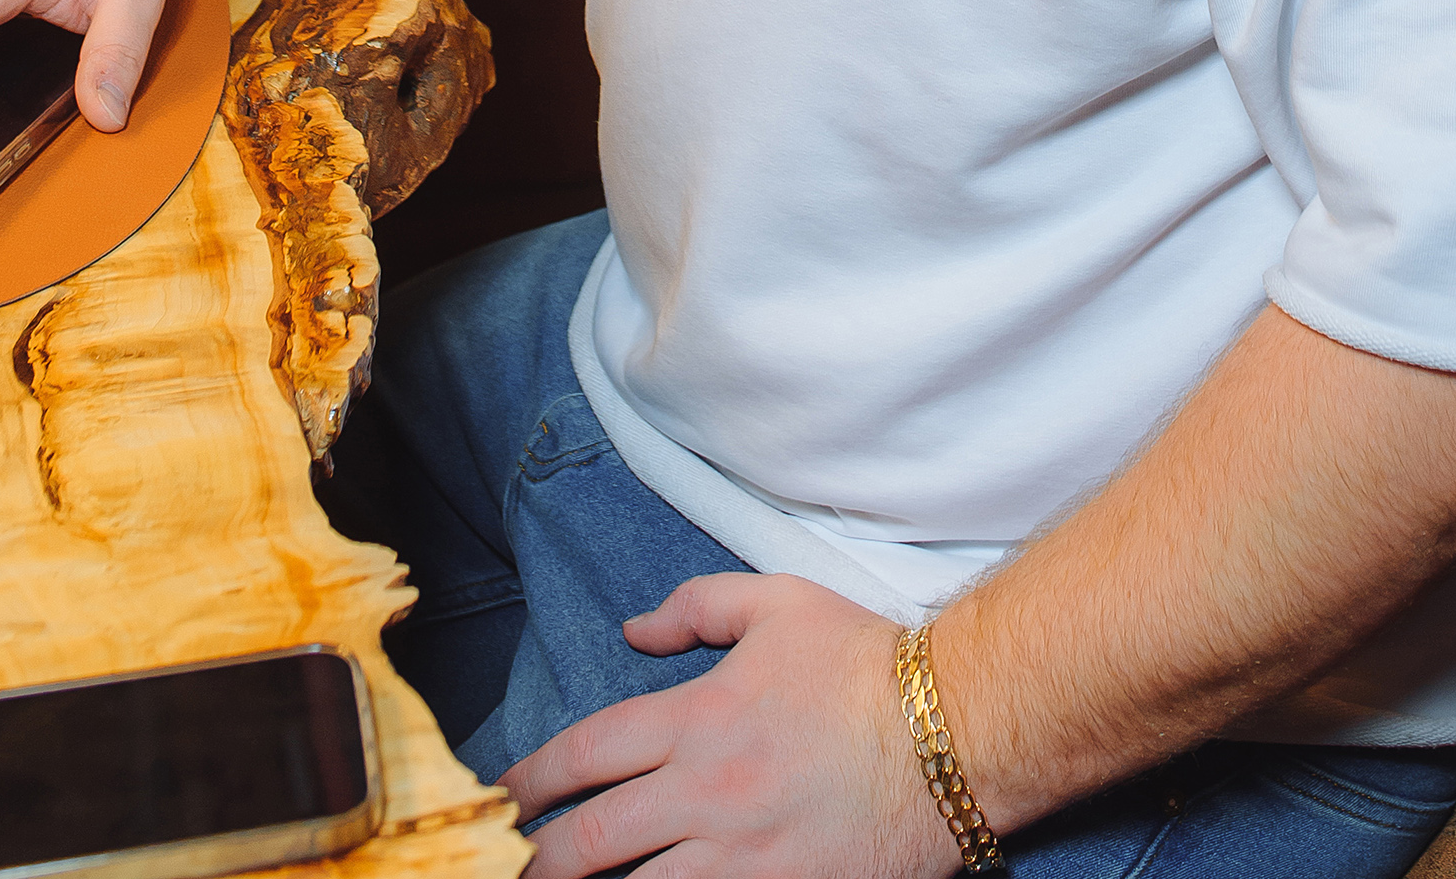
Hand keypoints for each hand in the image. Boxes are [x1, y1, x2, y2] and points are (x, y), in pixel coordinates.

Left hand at [501, 574, 949, 878]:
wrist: (953, 732)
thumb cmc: (865, 663)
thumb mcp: (779, 602)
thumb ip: (697, 607)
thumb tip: (634, 631)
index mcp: (699, 716)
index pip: (587, 753)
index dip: (531, 779)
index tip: (502, 797)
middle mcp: (707, 791)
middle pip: (591, 841)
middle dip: (536, 861)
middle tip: (508, 867)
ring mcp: (743, 855)